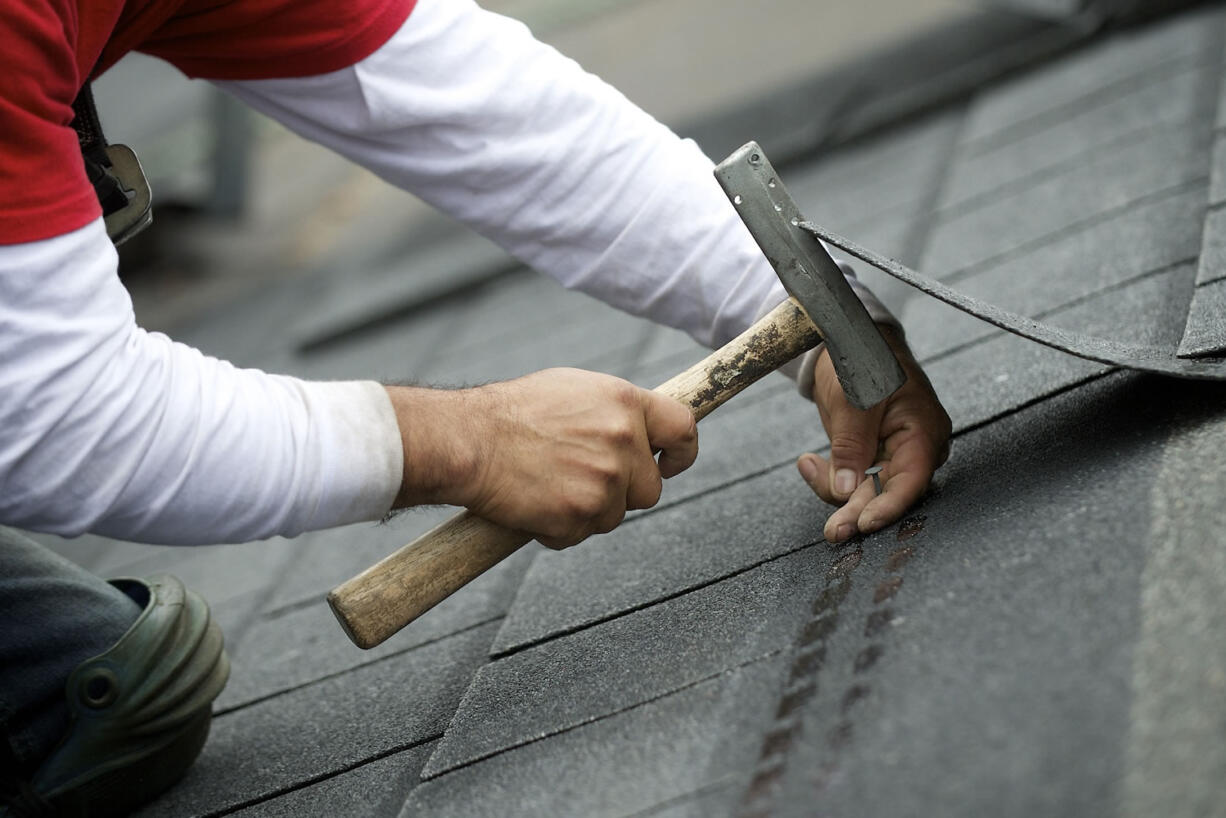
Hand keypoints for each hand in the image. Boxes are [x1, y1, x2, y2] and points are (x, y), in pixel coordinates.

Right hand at [386, 368, 697, 548]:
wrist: (468, 441)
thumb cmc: (512, 413)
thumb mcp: (573, 391)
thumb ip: (614, 411)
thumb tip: (641, 431)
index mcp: (624, 403)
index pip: (684, 429)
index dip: (682, 454)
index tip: (670, 464)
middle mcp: (623, 441)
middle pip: (649, 488)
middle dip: (622, 492)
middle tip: (581, 479)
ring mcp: (604, 481)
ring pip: (615, 515)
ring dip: (588, 510)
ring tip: (548, 484)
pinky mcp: (580, 515)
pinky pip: (580, 535)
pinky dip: (559, 529)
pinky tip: (533, 503)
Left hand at [797, 327, 950, 542]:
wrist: (846, 342)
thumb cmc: (863, 359)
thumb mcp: (855, 398)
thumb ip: (852, 444)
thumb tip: (846, 489)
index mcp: (923, 432)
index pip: (911, 480)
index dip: (889, 506)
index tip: (865, 524)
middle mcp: (914, 449)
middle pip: (887, 492)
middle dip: (857, 511)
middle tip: (833, 532)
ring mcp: (892, 454)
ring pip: (865, 490)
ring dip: (836, 492)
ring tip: (808, 465)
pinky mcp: (871, 456)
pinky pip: (851, 479)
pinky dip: (829, 476)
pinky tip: (807, 461)